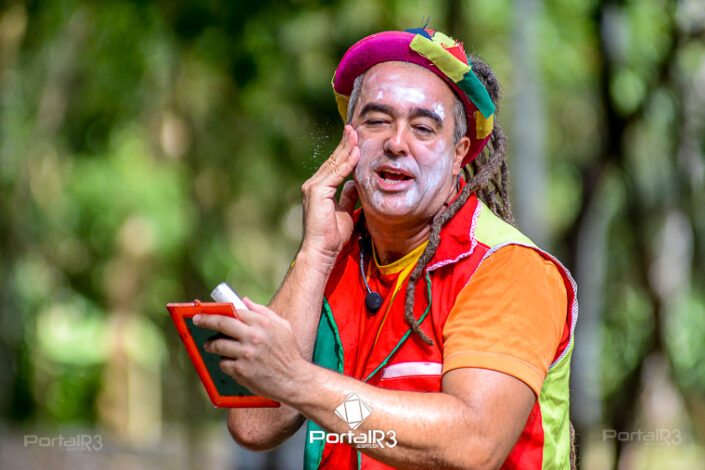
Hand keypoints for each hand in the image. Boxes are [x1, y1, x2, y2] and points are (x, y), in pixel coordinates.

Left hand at [194, 298, 306, 400]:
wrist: (293, 379)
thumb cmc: (288, 352)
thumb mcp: (282, 326)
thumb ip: (263, 312)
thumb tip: (244, 301)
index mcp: (263, 323)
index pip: (234, 312)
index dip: (217, 311)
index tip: (206, 311)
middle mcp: (253, 337)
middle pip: (221, 324)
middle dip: (205, 321)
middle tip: (197, 321)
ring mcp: (246, 354)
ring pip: (218, 345)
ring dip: (211, 345)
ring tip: (210, 346)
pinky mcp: (241, 371)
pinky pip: (223, 364)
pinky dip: (224, 363)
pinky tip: (229, 362)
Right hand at [300, 125, 359, 262]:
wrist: (321, 251)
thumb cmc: (332, 238)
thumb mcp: (344, 213)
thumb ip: (347, 198)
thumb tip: (353, 185)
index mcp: (320, 189)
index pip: (334, 166)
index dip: (344, 153)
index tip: (354, 140)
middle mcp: (313, 185)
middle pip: (333, 161)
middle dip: (345, 144)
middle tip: (354, 128)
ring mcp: (313, 187)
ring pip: (334, 164)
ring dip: (346, 148)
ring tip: (356, 134)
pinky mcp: (317, 191)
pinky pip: (336, 174)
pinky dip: (347, 163)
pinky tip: (356, 152)